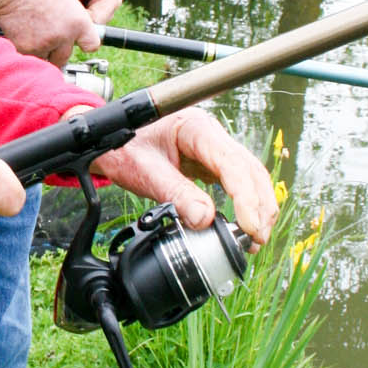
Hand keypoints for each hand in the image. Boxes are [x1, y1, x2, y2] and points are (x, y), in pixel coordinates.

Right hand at [0, 0, 99, 66]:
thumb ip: (70, 18)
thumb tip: (69, 34)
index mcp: (78, 21)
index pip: (91, 45)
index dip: (82, 44)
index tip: (77, 43)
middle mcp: (64, 35)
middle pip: (64, 57)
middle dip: (55, 51)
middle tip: (44, 37)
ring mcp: (44, 44)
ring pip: (44, 59)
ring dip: (38, 51)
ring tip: (29, 31)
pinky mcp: (25, 48)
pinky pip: (27, 56)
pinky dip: (23, 48)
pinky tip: (18, 31)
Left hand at [96, 109, 277, 245]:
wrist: (109, 142)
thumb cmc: (124, 149)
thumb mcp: (146, 173)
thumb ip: (175, 194)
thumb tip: (204, 220)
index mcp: (196, 128)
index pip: (232, 163)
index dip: (245, 196)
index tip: (247, 225)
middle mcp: (211, 134)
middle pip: (250, 169)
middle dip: (259, 205)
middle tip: (256, 239)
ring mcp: (214, 147)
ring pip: (249, 176)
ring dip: (258, 206)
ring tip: (255, 238)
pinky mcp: (211, 162)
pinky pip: (237, 182)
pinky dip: (246, 203)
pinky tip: (246, 224)